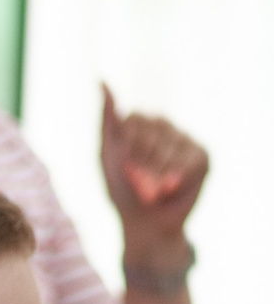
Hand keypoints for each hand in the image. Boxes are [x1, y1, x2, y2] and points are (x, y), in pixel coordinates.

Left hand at [101, 86, 207, 264]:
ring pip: (172, 146)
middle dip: (141, 161)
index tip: (122, 164)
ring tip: (151, 189)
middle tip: (138, 180)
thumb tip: (101, 80)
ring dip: (156, 174)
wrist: (142, 223)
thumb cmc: (121, 190)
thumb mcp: (106, 154)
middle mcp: (166, 128)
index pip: (135, 119)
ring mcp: (186, 141)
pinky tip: (169, 188)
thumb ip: (107, 119)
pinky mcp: (202, 157)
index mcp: (141, 125)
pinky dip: (175, 178)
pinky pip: (190, 160)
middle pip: (154, 130)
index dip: (126, 146)